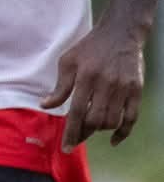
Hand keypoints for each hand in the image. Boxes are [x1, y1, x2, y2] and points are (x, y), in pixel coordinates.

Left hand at [40, 21, 145, 147]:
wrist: (121, 33)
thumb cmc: (89, 48)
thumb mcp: (68, 62)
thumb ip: (59, 86)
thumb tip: (45, 106)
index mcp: (86, 77)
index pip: (76, 112)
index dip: (71, 133)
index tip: (66, 148)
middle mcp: (106, 83)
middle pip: (95, 120)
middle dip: (83, 134)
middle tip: (75, 140)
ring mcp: (124, 87)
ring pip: (112, 121)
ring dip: (99, 130)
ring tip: (89, 129)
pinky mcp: (136, 89)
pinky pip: (131, 117)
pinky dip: (123, 132)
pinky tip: (113, 140)